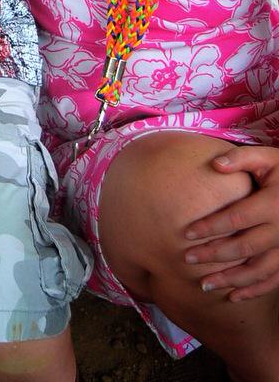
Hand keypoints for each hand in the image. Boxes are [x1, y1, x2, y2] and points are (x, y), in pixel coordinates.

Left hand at [184, 146, 278, 300]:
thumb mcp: (268, 158)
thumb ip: (241, 159)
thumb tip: (215, 164)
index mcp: (272, 204)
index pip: (236, 218)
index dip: (210, 227)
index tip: (185, 234)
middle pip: (244, 247)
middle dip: (214, 255)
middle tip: (187, 259)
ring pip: (259, 270)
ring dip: (231, 280)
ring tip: (204, 285)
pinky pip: (275, 280)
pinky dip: (255, 290)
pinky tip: (234, 296)